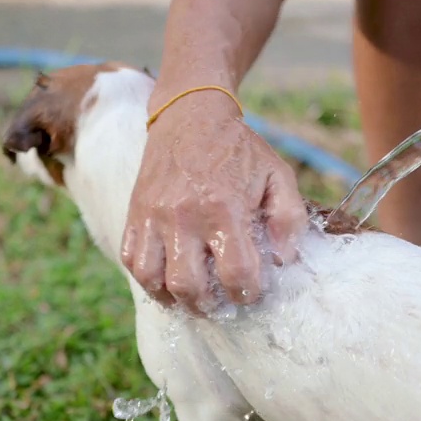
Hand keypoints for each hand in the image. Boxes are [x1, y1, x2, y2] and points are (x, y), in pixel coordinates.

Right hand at [121, 91, 307, 314]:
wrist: (190, 115)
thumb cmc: (238, 149)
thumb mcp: (277, 175)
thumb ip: (288, 219)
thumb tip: (281, 262)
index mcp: (224, 207)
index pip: (235, 273)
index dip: (247, 293)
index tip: (251, 291)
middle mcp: (184, 215)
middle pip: (189, 286)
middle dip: (209, 305)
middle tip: (221, 303)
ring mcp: (154, 216)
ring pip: (153, 280)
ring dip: (175, 299)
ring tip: (194, 299)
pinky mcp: (135, 214)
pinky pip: (131, 261)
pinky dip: (148, 281)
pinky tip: (168, 281)